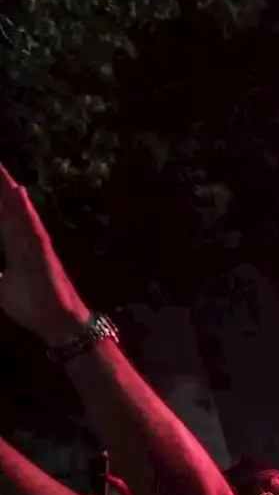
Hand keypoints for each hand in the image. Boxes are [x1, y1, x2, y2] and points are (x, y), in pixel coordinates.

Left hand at [0, 163, 90, 343]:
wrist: (56, 324)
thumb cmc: (32, 307)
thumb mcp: (1, 287)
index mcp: (16, 247)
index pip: (1, 216)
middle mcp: (26, 241)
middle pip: (9, 208)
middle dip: (1, 187)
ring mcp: (35, 245)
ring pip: (19, 212)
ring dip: (10, 191)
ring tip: (1, 171)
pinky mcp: (42, 254)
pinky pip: (31, 227)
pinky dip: (24, 209)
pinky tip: (18, 192)